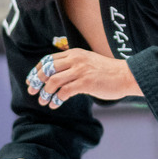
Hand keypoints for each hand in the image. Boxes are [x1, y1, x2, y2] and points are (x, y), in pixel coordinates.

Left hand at [26, 49, 141, 109]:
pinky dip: (57, 99)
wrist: (126, 75)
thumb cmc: (107, 72)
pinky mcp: (86, 83)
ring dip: (45, 93)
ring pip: (53, 81)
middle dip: (36, 81)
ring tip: (43, 101)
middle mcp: (75, 60)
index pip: (48, 60)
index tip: (31, 80)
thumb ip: (72, 65)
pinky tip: (55, 105)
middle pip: (47, 69)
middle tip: (32, 91)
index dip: (36, 70)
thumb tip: (54, 76)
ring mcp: (80, 71)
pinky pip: (64, 92)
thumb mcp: (87, 61)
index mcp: (73, 54)